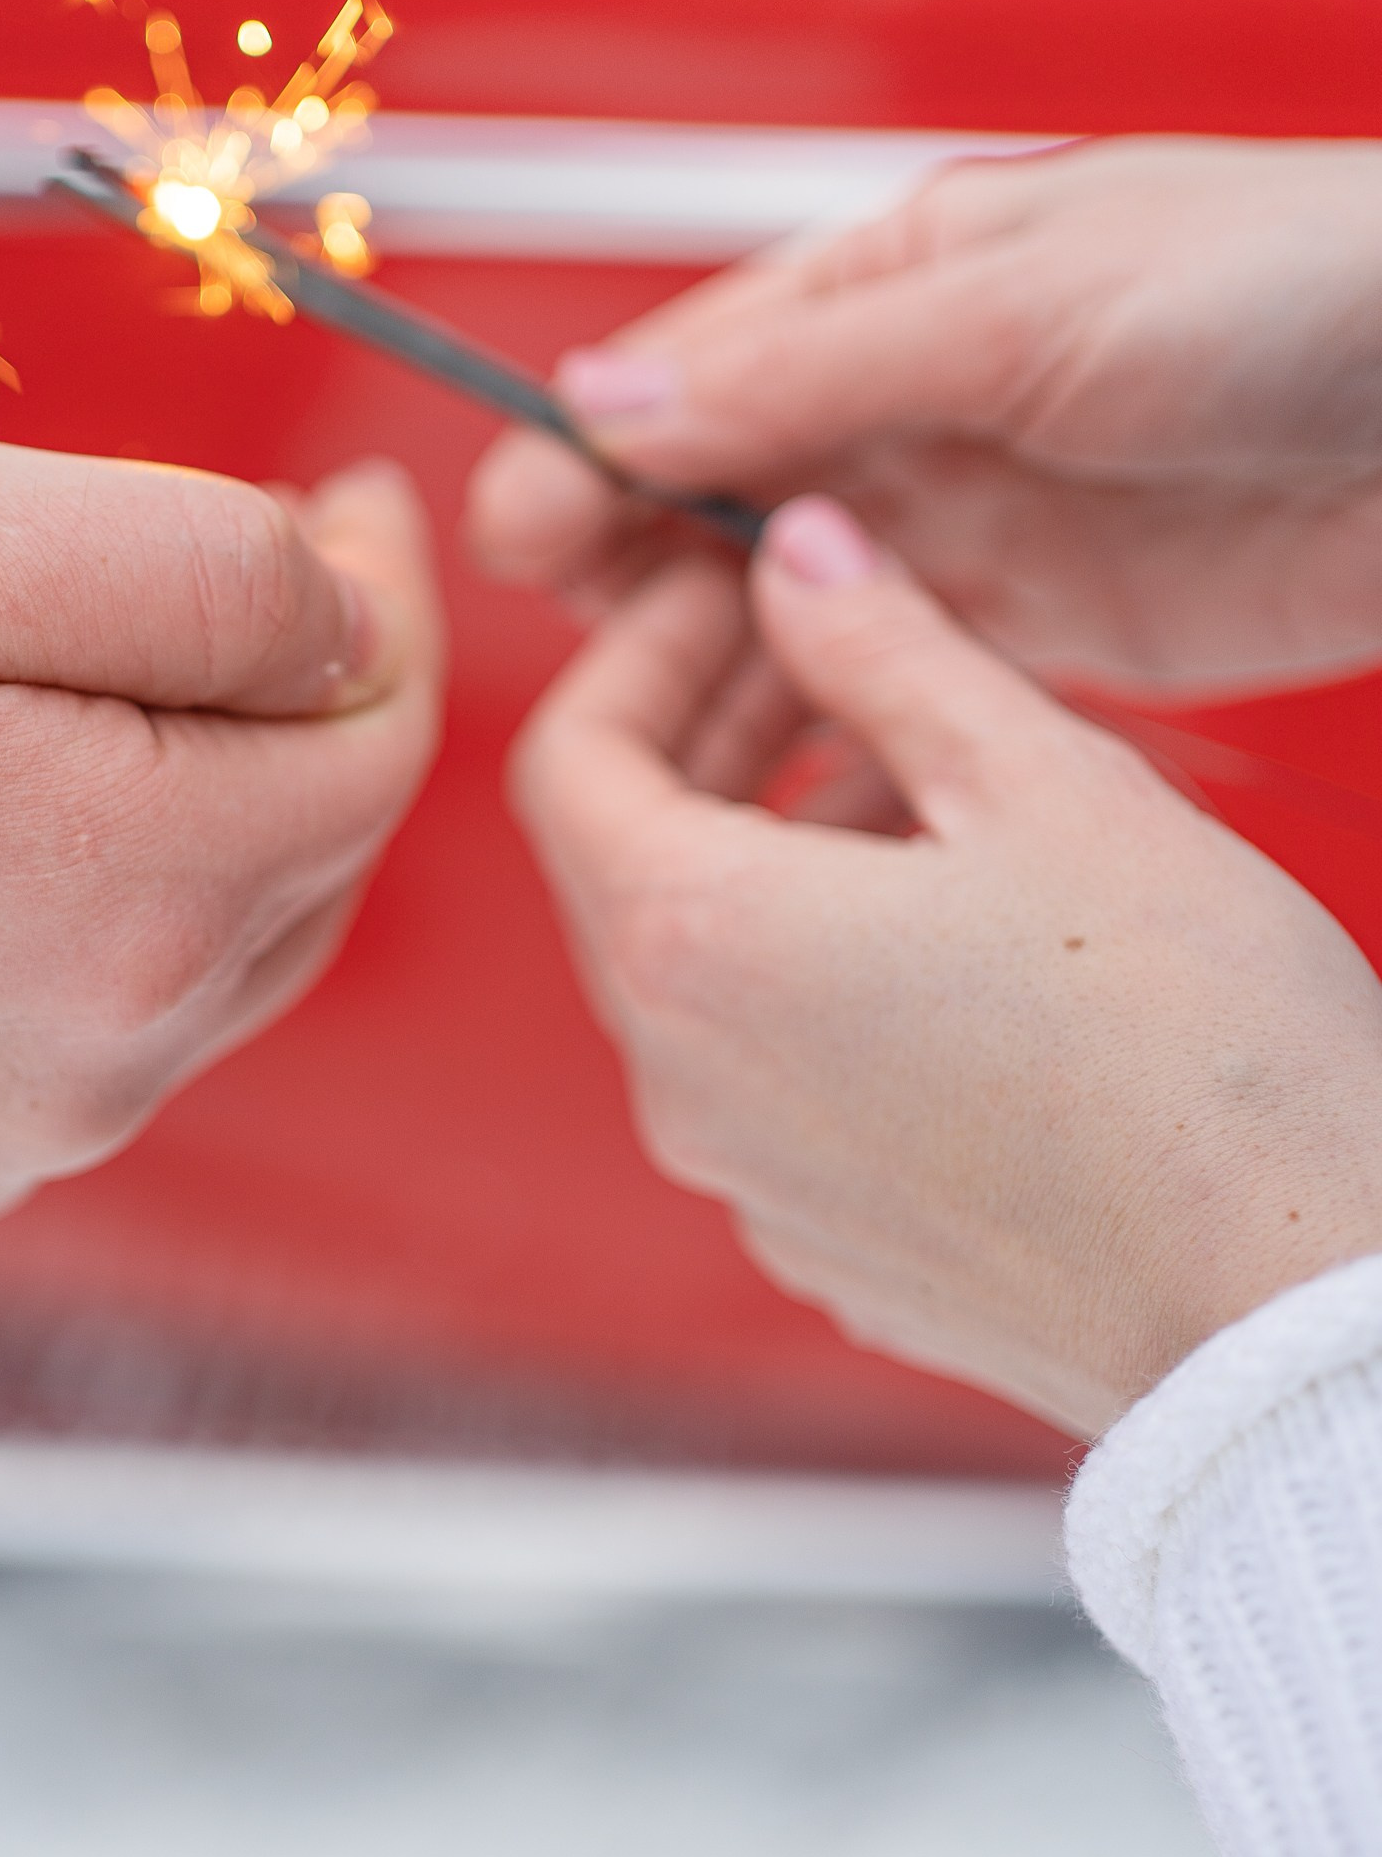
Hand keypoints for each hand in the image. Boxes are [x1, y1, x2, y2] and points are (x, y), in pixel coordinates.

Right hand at [470, 137, 1381, 694]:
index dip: (593, 454)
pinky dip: (837, 738)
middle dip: (634, 573)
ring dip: (726, 674)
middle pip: (723, 498)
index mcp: (904, 282)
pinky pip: (901, 690)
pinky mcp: (1052, 628)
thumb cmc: (1302, 286)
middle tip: (569, 656)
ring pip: (799, 610)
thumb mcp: (1030, 304)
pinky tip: (792, 790)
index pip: (700, 372)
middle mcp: (925, 402)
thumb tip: (617, 401)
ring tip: (668, 754)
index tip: (515, 531)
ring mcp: (984, 521)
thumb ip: (820, 367)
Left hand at [511, 497, 1381, 1432]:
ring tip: (931, 781)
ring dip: (780, 853)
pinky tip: (957, 934)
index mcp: (697, 946)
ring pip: (706, 974)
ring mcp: (748, 1184)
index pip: (570, 759)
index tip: (739, 593)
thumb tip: (797, 555)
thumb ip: (887, 648)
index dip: (645, 650)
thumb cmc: (1190, 1046)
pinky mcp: (827, 1248)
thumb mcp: (1041, 782)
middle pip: (627, 867)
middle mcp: (683, 1083)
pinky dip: (818, 978)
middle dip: (719, 738)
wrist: (1286, 1301)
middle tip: (838, 657)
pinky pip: (773, 1079)